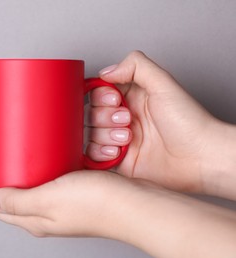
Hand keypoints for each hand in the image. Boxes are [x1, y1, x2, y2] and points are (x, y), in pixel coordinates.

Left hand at [0, 168, 235, 257]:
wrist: (136, 205)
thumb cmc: (98, 205)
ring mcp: (57, 204)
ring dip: (9, 177)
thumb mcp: (50, 199)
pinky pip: (44, 182)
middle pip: (5, 199)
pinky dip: (32, 171)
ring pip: (24, 190)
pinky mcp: (72, 192)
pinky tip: (35, 159)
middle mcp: (43, 214)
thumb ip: (17, 199)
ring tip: (1, 160)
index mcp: (33, 219)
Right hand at [88, 51, 235, 196]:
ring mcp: (118, 138)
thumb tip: (106, 71)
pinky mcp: (117, 159)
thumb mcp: (163, 84)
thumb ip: (135, 66)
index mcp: (131, 96)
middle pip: (91, 112)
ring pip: (90, 133)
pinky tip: (119, 151)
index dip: (101, 96)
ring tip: (129, 138)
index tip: (115, 100)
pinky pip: (92, 154)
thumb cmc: (188, 122)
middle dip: (105, 117)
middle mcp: (122, 116)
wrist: (199, 158)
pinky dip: (100, 152)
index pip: (99, 91)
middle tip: (128, 120)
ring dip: (105, 135)